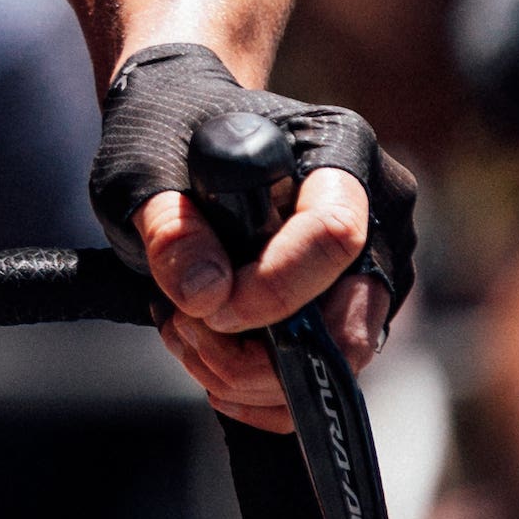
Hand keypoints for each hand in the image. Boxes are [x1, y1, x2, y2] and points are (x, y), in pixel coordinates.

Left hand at [86, 42, 408, 430]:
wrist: (181, 132)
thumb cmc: (166, 134)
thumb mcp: (141, 166)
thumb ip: (169, 225)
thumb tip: (205, 297)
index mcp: (340, 148)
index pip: (334, 235)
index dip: (271, 287)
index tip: (203, 304)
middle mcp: (378, 209)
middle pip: (348, 323)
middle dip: (258, 355)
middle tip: (182, 328)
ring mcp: (374, 265)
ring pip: (338, 361)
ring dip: (249, 373)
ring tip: (182, 330)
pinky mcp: (355, 308)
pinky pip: (324, 374)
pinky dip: (260, 386)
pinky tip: (206, 353)